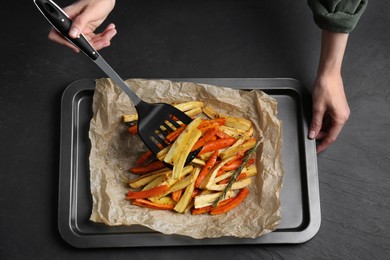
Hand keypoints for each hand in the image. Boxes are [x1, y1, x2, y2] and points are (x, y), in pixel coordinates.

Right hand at [48, 0, 116, 51]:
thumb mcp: (89, 12)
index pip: (58, 34)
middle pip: (78, 42)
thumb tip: (71, 34)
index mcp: (67, 17)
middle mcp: (73, 24)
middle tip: (104, 40)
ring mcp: (82, 28)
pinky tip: (110, 30)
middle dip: (94, 43)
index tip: (78, 47)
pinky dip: (104, 36)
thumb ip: (80, 23)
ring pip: (89, 42)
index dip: (66, 42)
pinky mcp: (89, 30)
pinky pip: (95, 38)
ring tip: (110, 32)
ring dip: (102, 40)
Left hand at [309, 30, 349, 152]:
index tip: (316, 150)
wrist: (329, 74)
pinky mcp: (337, 106)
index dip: (323, 144)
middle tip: (310, 137)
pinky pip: (330, 118)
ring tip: (311, 129)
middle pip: (331, 131)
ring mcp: (340, 110)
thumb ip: (315, 123)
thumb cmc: (325, 88)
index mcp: (340, 118)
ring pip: (330, 124)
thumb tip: (313, 134)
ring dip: (321, 128)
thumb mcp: (317, 108)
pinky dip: (322, 121)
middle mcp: (343, 115)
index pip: (331, 136)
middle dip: (320, 135)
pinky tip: (315, 120)